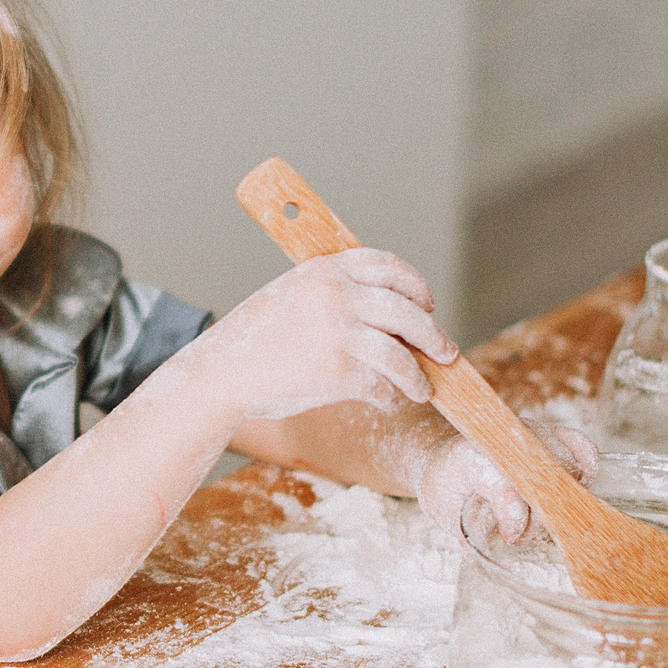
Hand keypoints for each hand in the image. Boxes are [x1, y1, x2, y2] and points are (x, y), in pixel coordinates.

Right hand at [177, 248, 456, 422]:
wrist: (221, 374)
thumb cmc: (255, 340)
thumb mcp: (292, 296)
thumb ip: (334, 294)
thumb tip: (391, 316)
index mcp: (324, 270)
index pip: (386, 265)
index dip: (414, 284)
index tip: (426, 304)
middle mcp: (336, 295)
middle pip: (407, 311)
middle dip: (432, 335)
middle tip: (446, 351)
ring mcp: (339, 333)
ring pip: (401, 355)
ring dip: (418, 376)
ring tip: (423, 388)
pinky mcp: (339, 372)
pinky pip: (381, 385)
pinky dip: (390, 397)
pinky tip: (387, 402)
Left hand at [417, 418, 599, 542]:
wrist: (445, 458)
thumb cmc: (447, 487)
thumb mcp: (443, 510)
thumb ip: (461, 527)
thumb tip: (471, 543)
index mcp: (472, 456)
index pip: (506, 487)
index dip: (513, 521)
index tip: (508, 537)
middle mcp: (505, 439)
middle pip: (544, 479)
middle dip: (539, 517)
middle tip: (524, 532)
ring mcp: (530, 433)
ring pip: (567, 465)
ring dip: (561, 499)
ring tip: (539, 515)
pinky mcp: (550, 433)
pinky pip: (581, 446)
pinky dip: (586, 467)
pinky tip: (572, 489)